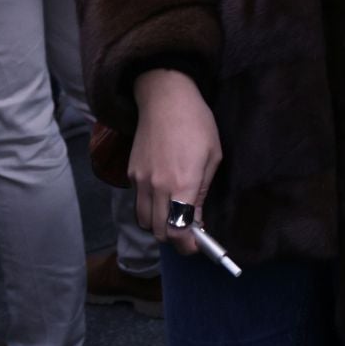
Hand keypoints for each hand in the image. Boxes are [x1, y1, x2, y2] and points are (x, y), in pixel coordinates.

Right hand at [130, 69, 221, 256]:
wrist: (165, 99)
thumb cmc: (197, 124)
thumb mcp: (213, 157)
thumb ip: (202, 192)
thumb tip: (197, 219)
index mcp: (183, 184)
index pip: (178, 231)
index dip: (188, 246)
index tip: (198, 246)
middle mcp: (158, 187)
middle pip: (159, 232)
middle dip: (175, 239)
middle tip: (189, 234)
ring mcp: (141, 181)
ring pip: (145, 221)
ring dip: (160, 226)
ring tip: (175, 217)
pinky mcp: (131, 173)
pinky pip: (138, 202)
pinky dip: (150, 208)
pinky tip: (164, 197)